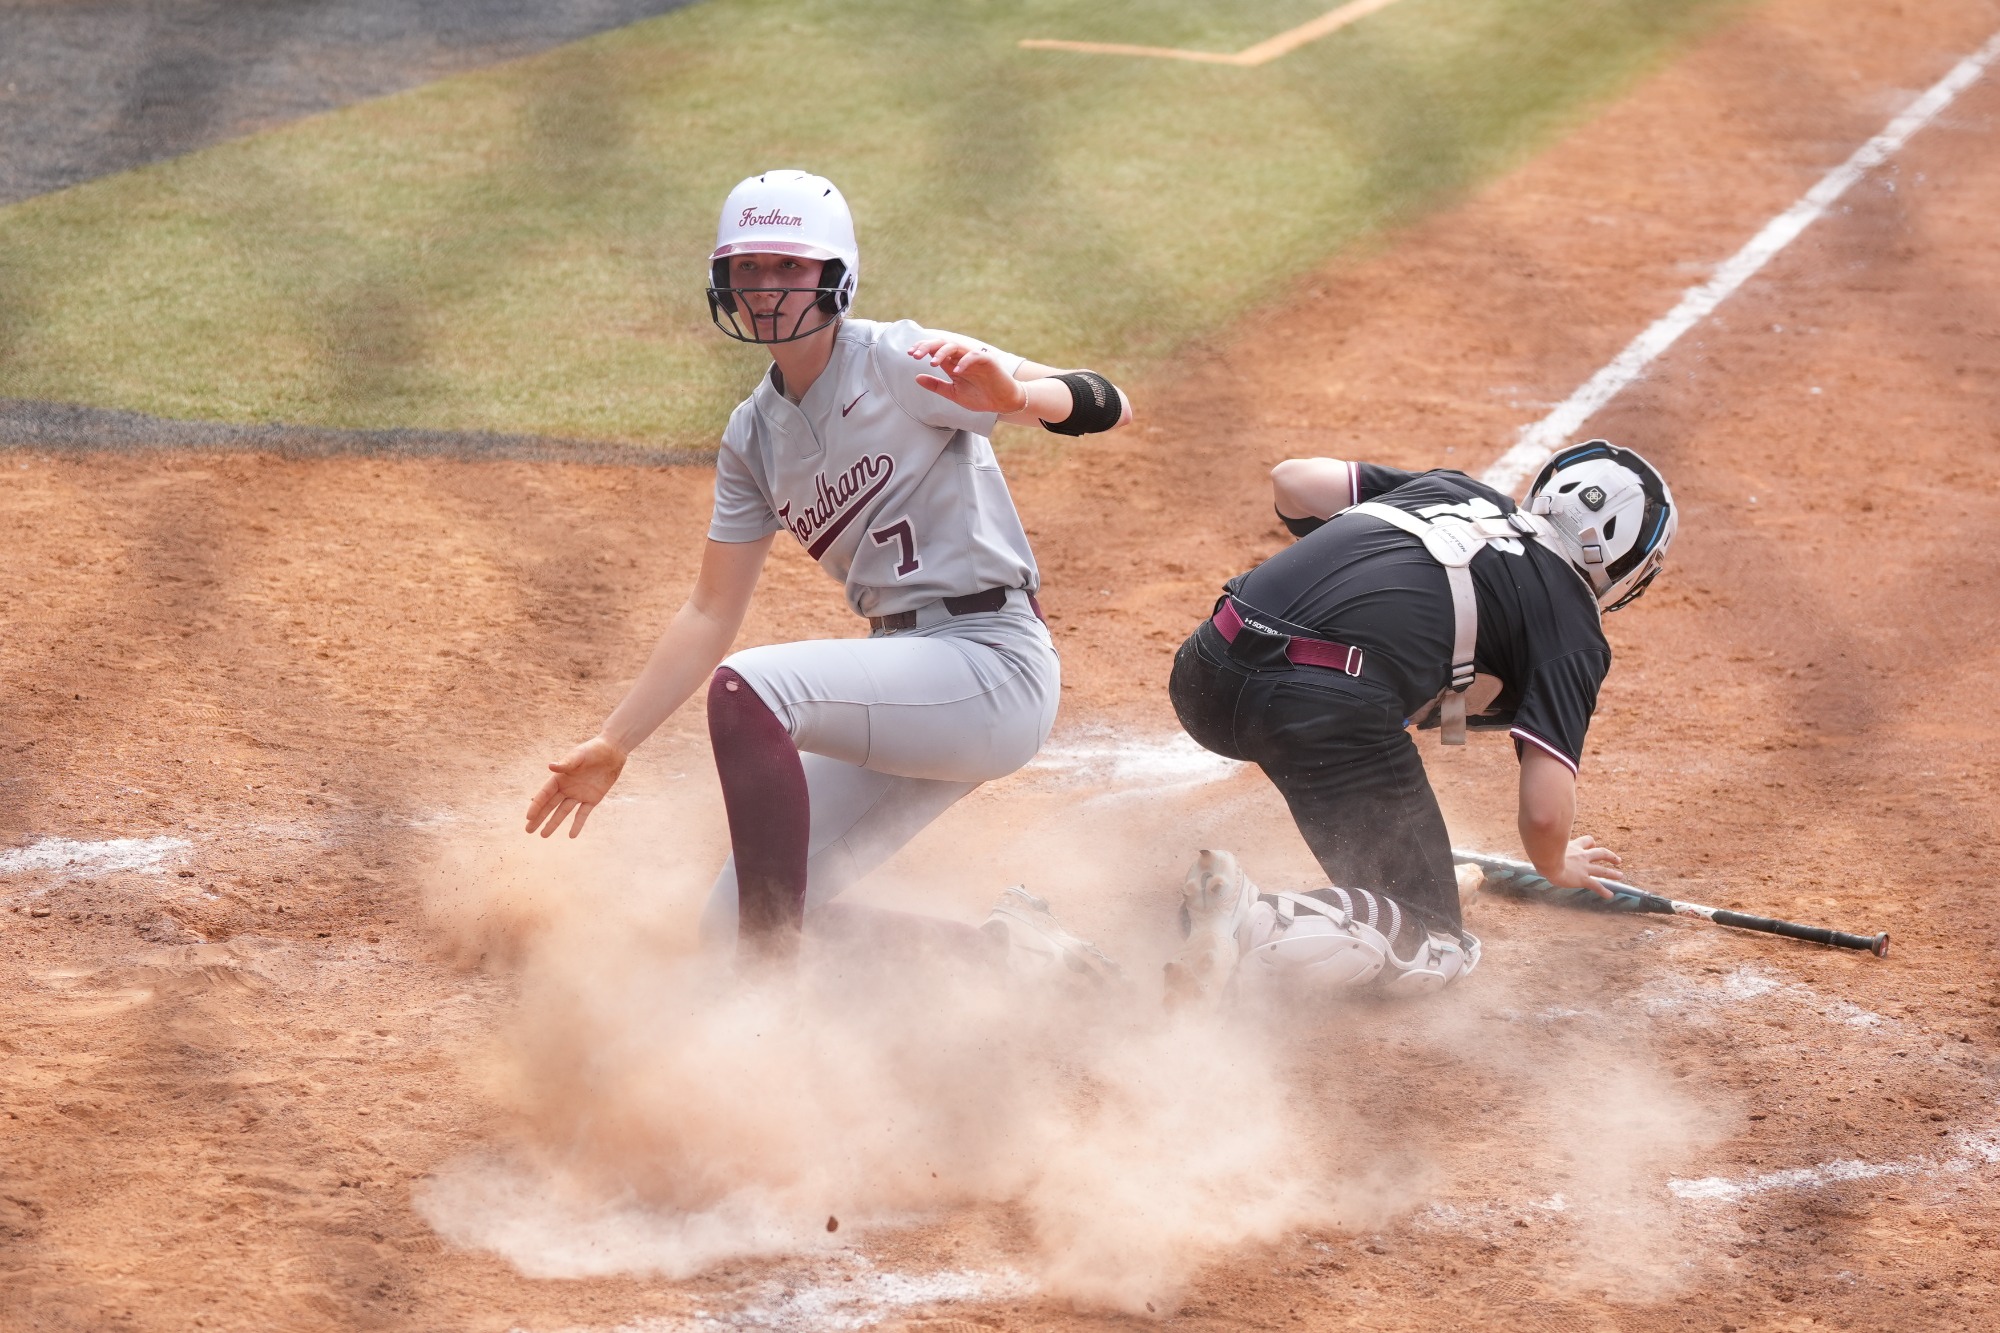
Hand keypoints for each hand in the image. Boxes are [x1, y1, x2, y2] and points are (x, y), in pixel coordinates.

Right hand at [524, 736, 626, 838]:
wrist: (612, 752)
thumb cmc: (593, 750)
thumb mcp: (579, 755)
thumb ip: (566, 763)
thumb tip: (551, 766)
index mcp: (560, 777)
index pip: (545, 794)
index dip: (537, 805)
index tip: (528, 817)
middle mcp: (567, 788)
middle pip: (550, 806)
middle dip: (539, 818)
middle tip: (528, 830)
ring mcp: (579, 794)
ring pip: (563, 812)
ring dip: (554, 823)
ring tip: (543, 835)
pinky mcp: (592, 799)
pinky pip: (583, 814)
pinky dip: (578, 824)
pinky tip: (572, 835)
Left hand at [909, 339, 1028, 414]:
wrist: (1002, 403)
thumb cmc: (980, 397)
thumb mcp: (953, 393)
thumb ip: (936, 385)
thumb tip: (916, 378)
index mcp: (953, 363)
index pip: (935, 350)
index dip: (922, 348)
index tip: (910, 354)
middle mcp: (961, 357)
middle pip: (942, 344)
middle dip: (927, 347)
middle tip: (915, 355)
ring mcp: (974, 357)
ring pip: (956, 346)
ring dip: (942, 352)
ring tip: (932, 362)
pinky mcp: (988, 360)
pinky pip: (974, 356)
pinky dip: (964, 362)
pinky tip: (956, 371)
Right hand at [1542, 835, 1624, 897]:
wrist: (1546, 860)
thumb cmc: (1541, 851)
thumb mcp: (1544, 842)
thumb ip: (1542, 839)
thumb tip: (1531, 834)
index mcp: (1573, 847)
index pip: (1587, 841)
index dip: (1591, 843)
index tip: (1593, 844)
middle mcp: (1581, 856)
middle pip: (1601, 853)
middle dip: (1610, 857)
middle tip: (1618, 860)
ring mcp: (1583, 868)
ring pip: (1603, 870)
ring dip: (1613, 874)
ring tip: (1621, 876)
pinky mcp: (1582, 879)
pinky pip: (1596, 885)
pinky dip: (1604, 891)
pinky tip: (1610, 895)